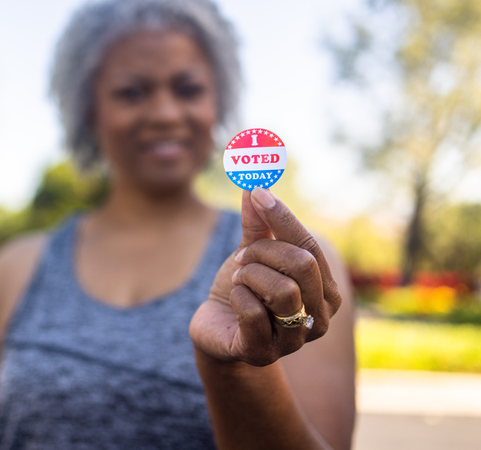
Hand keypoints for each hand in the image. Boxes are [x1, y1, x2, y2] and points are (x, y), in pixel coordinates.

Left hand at [189, 188, 341, 365]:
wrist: (215, 327)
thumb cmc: (243, 289)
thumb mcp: (251, 253)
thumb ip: (257, 224)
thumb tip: (255, 185)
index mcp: (325, 289)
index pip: (310, 246)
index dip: (282, 217)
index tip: (257, 193)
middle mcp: (319, 317)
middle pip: (301, 265)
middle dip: (263, 252)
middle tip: (243, 257)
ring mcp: (294, 340)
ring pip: (283, 291)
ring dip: (250, 276)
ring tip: (240, 280)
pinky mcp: (264, 353)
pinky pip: (254, 314)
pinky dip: (238, 298)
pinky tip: (234, 301)